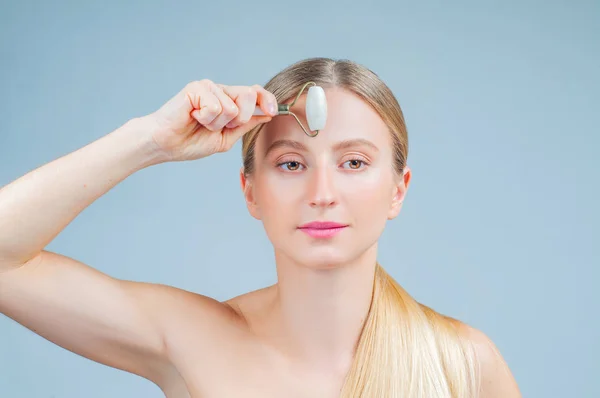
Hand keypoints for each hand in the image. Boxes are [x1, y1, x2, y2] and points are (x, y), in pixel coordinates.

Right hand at [143, 80, 277, 161]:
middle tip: (220, 126)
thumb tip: (267, 115)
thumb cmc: (191, 142)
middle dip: (240, 118)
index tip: (273, 110)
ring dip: (217, 124)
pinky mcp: (196, 88)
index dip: (267, 99)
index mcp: (229, 101)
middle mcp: (220, 90)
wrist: (166, 145)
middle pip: (249, 95)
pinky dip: (206, 119)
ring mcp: (208, 87)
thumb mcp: (226, 138)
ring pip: (232, 107)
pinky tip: (193, 118)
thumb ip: (246, 125)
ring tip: (201, 123)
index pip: (254, 93)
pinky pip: (215, 107)